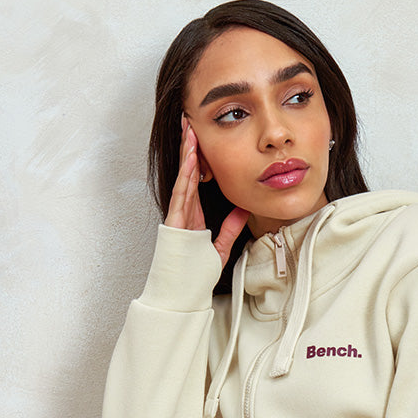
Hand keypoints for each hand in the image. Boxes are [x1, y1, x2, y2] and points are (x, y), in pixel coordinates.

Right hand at [164, 117, 249, 266]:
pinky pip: (181, 194)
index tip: (203, 138)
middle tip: (192, 121)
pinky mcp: (174, 223)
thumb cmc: (195, 276)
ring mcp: (177, 216)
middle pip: (187, 173)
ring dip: (187, 153)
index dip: (199, 159)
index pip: (196, 180)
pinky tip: (190, 157)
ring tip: (190, 129)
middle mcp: (182, 213)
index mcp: (192, 216)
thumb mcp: (220, 246)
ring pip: (183, 178)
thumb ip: (231, 227)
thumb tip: (244, 208)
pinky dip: (186, 174)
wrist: (182, 295)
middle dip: (189, 147)